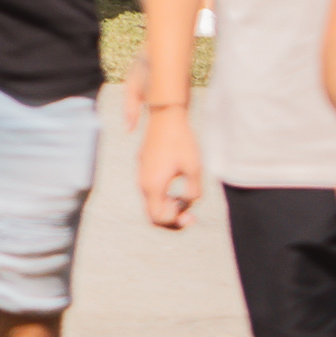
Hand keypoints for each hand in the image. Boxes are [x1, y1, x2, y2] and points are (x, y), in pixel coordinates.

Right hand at [140, 102, 203, 231]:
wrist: (166, 115)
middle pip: (152, 214)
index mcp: (153, 185)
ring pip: (151, 201)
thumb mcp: (194, 169)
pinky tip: (177, 187)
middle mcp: (143, 182)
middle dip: (172, 218)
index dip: (176, 222)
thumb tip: (188, 202)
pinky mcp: (143, 165)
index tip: (192, 214)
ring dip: (168, 206)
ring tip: (185, 200)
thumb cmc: (181, 141)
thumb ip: (193, 192)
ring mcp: (141, 173)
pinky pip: (150, 189)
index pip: (159, 218)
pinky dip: (163, 195)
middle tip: (191, 216)